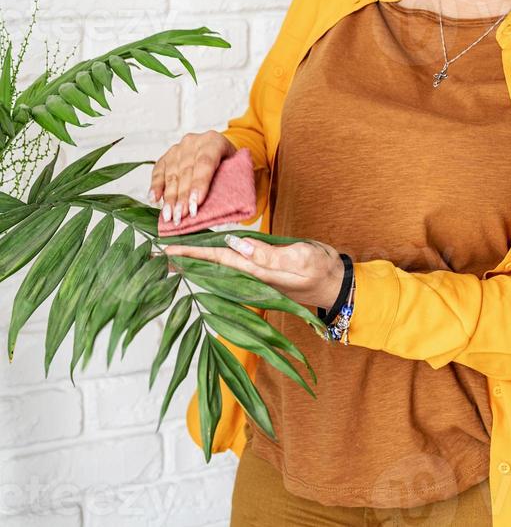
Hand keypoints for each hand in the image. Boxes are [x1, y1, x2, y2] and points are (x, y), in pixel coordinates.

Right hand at [148, 131, 235, 227]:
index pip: (205, 163)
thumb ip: (235, 182)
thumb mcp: (238, 168)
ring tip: (168, 216)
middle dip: (182, 197)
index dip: (199, 184)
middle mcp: (194, 142)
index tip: (195, 205)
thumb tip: (233, 208)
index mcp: (214, 142)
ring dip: (169, 197)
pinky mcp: (167, 155)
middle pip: (186, 171)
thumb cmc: (230, 163)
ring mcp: (179, 148)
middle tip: (180, 217)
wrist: (218, 147)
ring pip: (172, 173)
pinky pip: (159, 170)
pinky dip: (155, 186)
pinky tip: (154, 199)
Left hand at [162, 235, 346, 310]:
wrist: (337, 284)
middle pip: (211, 266)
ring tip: (172, 256)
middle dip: (184, 260)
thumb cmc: (320, 270)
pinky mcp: (263, 273)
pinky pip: (232, 266)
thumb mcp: (298, 258)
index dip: (190, 254)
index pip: (216, 260)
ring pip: (219, 267)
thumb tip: (235, 244)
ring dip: (196, 261)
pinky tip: (206, 257)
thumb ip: (268, 254)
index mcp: (256, 272)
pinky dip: (214, 260)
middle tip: (155, 255)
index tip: (165, 250)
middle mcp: (250, 277)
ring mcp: (256, 277)